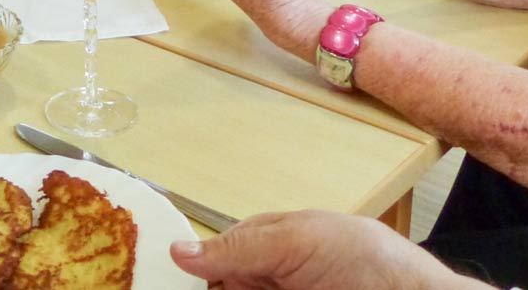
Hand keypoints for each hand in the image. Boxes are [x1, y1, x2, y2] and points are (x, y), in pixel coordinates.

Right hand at [170, 210, 487, 289]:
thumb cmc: (368, 264)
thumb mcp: (298, 242)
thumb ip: (239, 248)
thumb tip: (179, 250)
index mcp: (277, 243)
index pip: (221, 253)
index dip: (192, 266)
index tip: (159, 276)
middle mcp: (277, 277)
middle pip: (224, 282)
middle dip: (198, 284)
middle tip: (164, 284)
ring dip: (211, 287)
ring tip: (171, 285)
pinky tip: (214, 289)